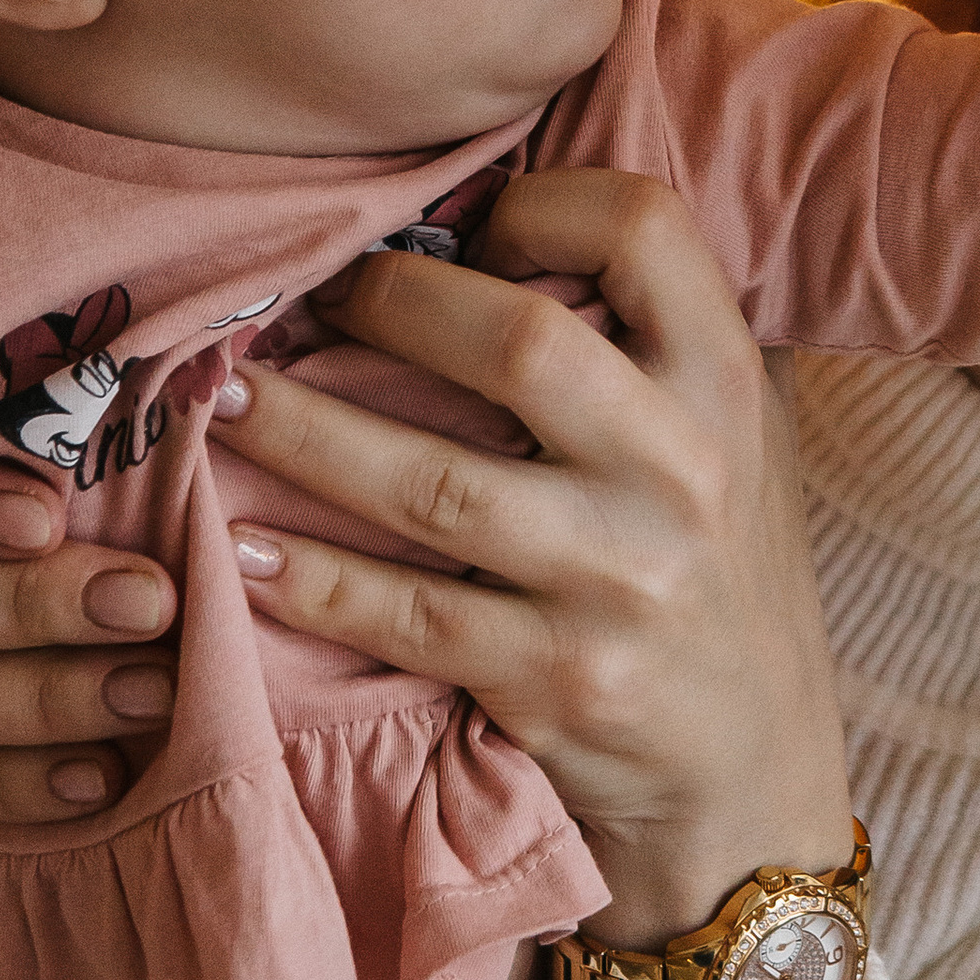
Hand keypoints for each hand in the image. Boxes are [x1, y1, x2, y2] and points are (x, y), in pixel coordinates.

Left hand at [214, 169, 850, 953]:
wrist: (753, 777)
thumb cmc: (717, 578)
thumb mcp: (730, 442)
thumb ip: (643, 347)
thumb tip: (485, 231)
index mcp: (726, 384)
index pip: (641, 226)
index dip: (534, 202)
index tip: (464, 232)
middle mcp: (682, 471)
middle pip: (517, 342)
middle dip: (388, 303)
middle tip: (305, 296)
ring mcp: (617, 582)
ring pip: (432, 484)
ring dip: (305, 433)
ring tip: (225, 399)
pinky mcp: (556, 681)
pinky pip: (405, 614)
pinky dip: (310, 579)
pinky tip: (239, 551)